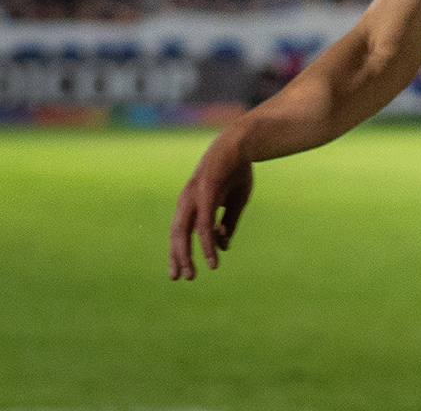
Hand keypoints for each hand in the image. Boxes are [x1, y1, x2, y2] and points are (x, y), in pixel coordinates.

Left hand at [168, 136, 252, 279]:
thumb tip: (223, 246)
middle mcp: (187, 201)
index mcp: (191, 202)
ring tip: (192, 274)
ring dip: (186, 255)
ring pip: (184, 232)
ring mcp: (194, 197)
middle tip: (182, 278)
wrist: (242, 143)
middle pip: (177, 235)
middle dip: (177, 258)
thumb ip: (228, 223)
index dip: (179, 251)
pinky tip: (214, 255)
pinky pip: (203, 224)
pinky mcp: (205, 194)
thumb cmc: (236, 171)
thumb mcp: (235, 201)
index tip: (184, 271)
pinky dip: (206, 242)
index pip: (180, 231)